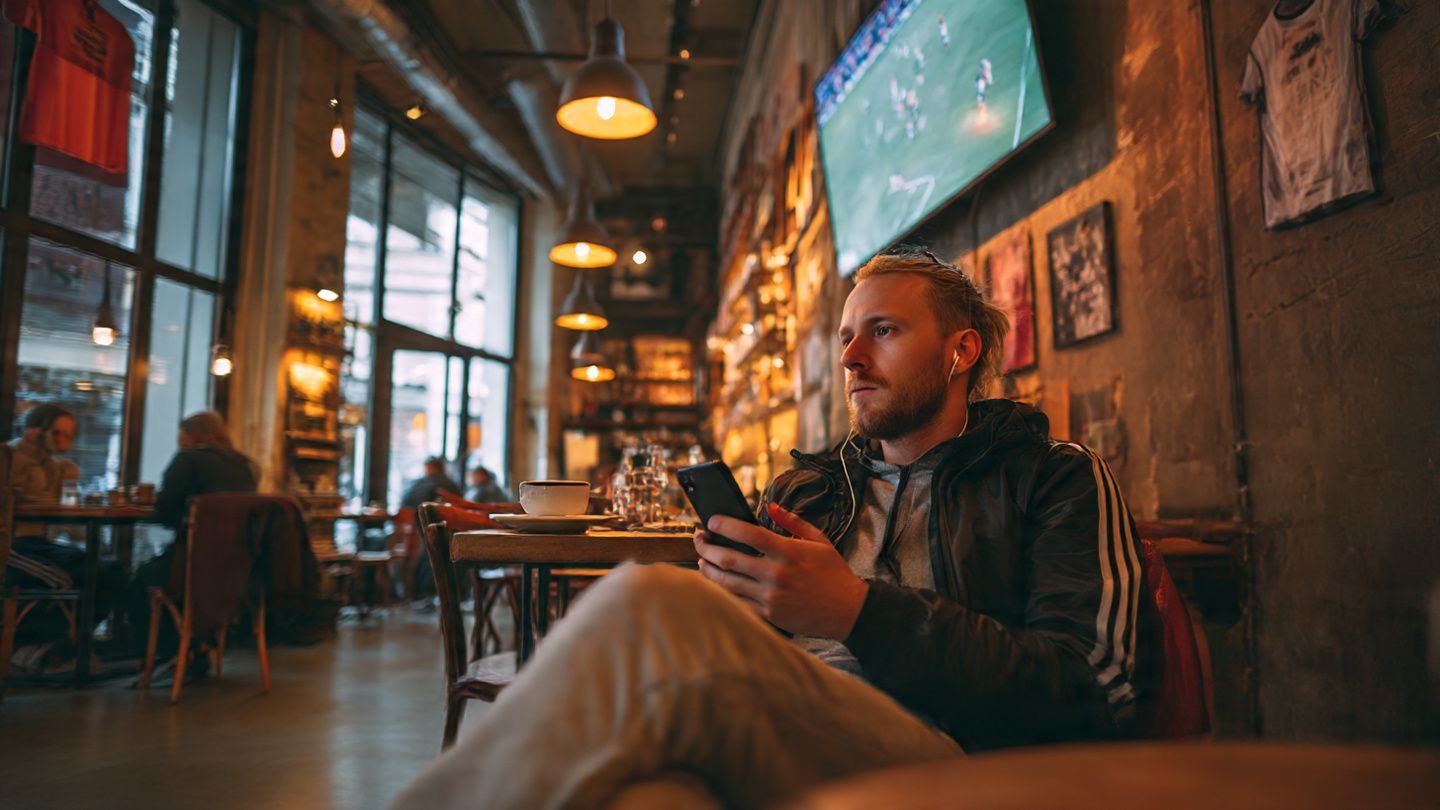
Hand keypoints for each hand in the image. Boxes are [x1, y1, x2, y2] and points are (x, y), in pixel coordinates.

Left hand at [693, 503, 868, 638]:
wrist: (848, 611)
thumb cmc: (834, 574)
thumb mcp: (819, 541)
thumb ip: (793, 522)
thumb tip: (770, 507)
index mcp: (788, 552)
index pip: (748, 534)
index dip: (725, 525)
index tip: (711, 520)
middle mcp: (776, 574)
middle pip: (729, 558)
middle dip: (706, 547)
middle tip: (698, 539)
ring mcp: (771, 596)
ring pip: (727, 582)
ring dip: (708, 570)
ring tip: (701, 560)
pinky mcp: (769, 614)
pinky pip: (737, 603)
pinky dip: (722, 592)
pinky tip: (715, 584)